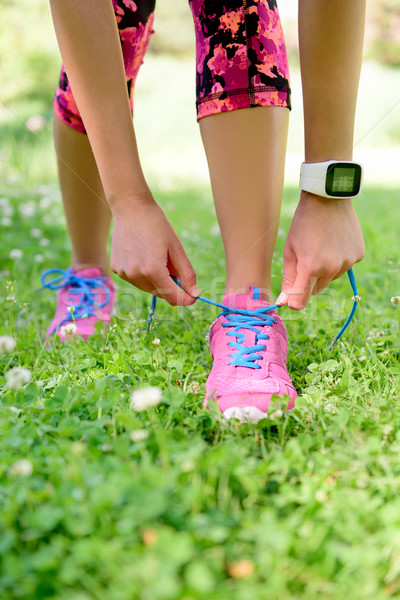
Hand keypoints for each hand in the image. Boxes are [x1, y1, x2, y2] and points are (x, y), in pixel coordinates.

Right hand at [110, 196, 198, 305]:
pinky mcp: (116, 269)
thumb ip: (187, 274)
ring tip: (156, 256)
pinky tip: (143, 254)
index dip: (186, 299)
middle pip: (160, 294)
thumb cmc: (156, 224)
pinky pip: (135, 279)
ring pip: (147, 288)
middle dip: (171, 286)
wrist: (130, 207)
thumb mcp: (176, 248)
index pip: (173, 298)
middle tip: (173, 265)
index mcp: (152, 270)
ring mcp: (123, 273)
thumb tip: (194, 294)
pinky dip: (143, 274)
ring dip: (157, 280)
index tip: (193, 295)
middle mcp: (135, 275)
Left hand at [277, 191, 364, 309]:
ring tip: (320, 247)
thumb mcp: (290, 251)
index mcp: (310, 267)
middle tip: (305, 259)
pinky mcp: (358, 255)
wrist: (328, 200)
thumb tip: (285, 302)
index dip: (294, 301)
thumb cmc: (303, 224)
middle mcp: (331, 268)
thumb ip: (288, 279)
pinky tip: (334, 243)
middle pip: (316, 290)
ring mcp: (347, 262)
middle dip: (308, 282)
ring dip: (324, 270)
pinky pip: (344, 267)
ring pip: (330, 279)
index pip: (301, 301)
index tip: (290, 296)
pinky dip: (338, 260)